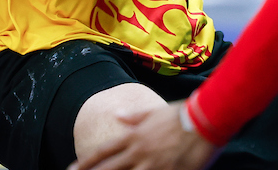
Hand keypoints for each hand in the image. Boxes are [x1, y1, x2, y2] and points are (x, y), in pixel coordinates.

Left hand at [69, 103, 217, 169]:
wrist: (204, 119)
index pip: (104, 150)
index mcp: (134, 136)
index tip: (73, 168)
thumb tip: (117, 115)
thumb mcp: (153, 112)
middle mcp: (139, 151)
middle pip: (109, 168)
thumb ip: (134, 117)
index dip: (87, 161)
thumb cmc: (180, 114)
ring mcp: (153, 165)